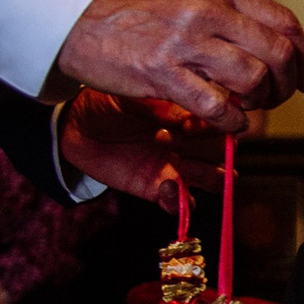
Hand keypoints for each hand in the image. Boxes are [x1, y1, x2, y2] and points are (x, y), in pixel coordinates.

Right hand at [52, 0, 303, 132]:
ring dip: (259, 104)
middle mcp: (207, 11)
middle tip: (275, 99)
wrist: (79, 24)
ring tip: (245, 107)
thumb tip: (279, 46)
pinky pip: (218, 106)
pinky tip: (227, 122)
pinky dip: (232, 122)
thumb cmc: (140, 17)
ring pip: (254, 79)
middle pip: (278, 53)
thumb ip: (233, 17)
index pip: (285, 22)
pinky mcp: (162, 72)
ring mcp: (185, 41)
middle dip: (287, 84)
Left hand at [58, 92, 226, 207]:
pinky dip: (179, 202)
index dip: (218, 125)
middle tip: (181, 138)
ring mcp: (178, 167)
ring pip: (216, 179)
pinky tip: (163, 188)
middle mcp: (191, 142)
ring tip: (179, 167)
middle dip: (212, 149)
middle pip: (225, 152)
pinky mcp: (159, 189)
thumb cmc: (109, 102)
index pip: (225, 123)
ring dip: (205, 176)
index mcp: (191, 115)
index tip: (191, 123)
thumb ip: (168, 107)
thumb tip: (197, 115)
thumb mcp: (138, 97)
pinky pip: (183, 205)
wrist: (77, 125)